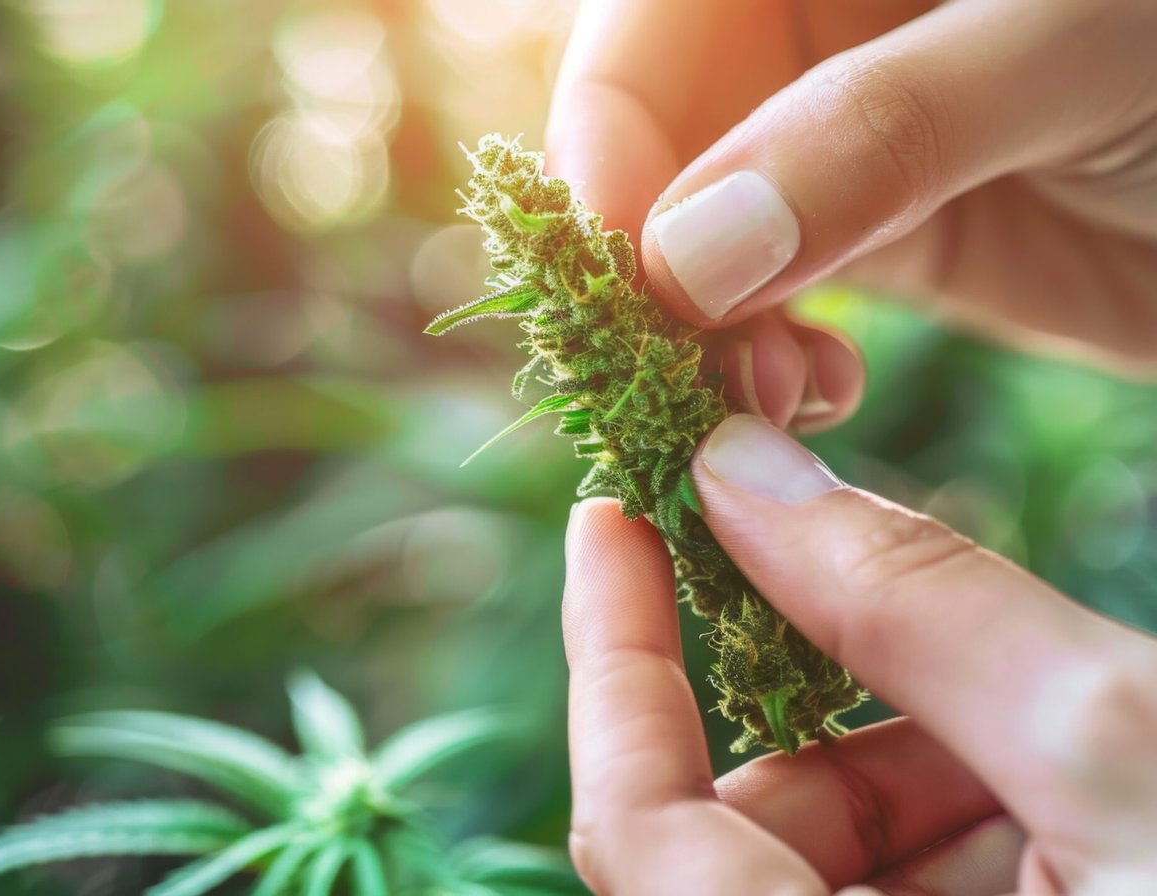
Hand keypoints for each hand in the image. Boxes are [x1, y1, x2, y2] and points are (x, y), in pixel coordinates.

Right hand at [546, 0, 1156, 429]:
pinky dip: (762, 357)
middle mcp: (813, 32)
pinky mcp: (882, 234)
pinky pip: (765, 300)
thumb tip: (680, 255)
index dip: (611, 145)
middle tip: (695, 367)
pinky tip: (810, 387)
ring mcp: (837, 139)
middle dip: (655, 262)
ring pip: (695, 238)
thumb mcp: (1078, 49)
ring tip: (761, 393)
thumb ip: (878, 131)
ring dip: (704, 329)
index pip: (646, 35)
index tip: (624, 280)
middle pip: (652, 143)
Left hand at [563, 414, 1156, 894]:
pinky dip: (980, 831)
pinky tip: (1078, 787)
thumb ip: (919, 609)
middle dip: (840, 705)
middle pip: (749, 831)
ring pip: (843, 867)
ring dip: (936, 770)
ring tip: (1078, 730)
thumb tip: (733, 468)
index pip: (632, 828)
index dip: (612, 657)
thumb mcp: (1122, 746)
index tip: (611, 517)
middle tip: (931, 599)